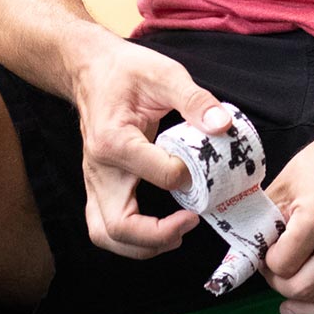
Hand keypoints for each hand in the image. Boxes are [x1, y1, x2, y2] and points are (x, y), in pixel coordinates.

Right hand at [73, 36, 231, 257]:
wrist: (91, 68)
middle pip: (118, 226)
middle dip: (158, 236)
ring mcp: (94, 180)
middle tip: (191, 222)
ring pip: (106, 234)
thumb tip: (222, 124)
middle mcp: (99, 168)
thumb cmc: (127, 70)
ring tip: (177, 233)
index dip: (190, 174)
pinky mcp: (98, 185)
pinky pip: (105, 225)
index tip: (208, 164)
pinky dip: (130, 238)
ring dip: (142, 245)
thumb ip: (194, 99)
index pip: (159, 174)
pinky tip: (159, 228)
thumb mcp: (164, 73)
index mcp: (114, 140)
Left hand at [260, 120, 313, 313]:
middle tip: (277, 273)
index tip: (267, 252)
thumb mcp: (284, 183)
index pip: (284, 263)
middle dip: (283, 286)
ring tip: (293, 302)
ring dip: (310, 310)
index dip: (268, 262)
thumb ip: (264, 221)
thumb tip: (243, 255)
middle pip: (308, 288)